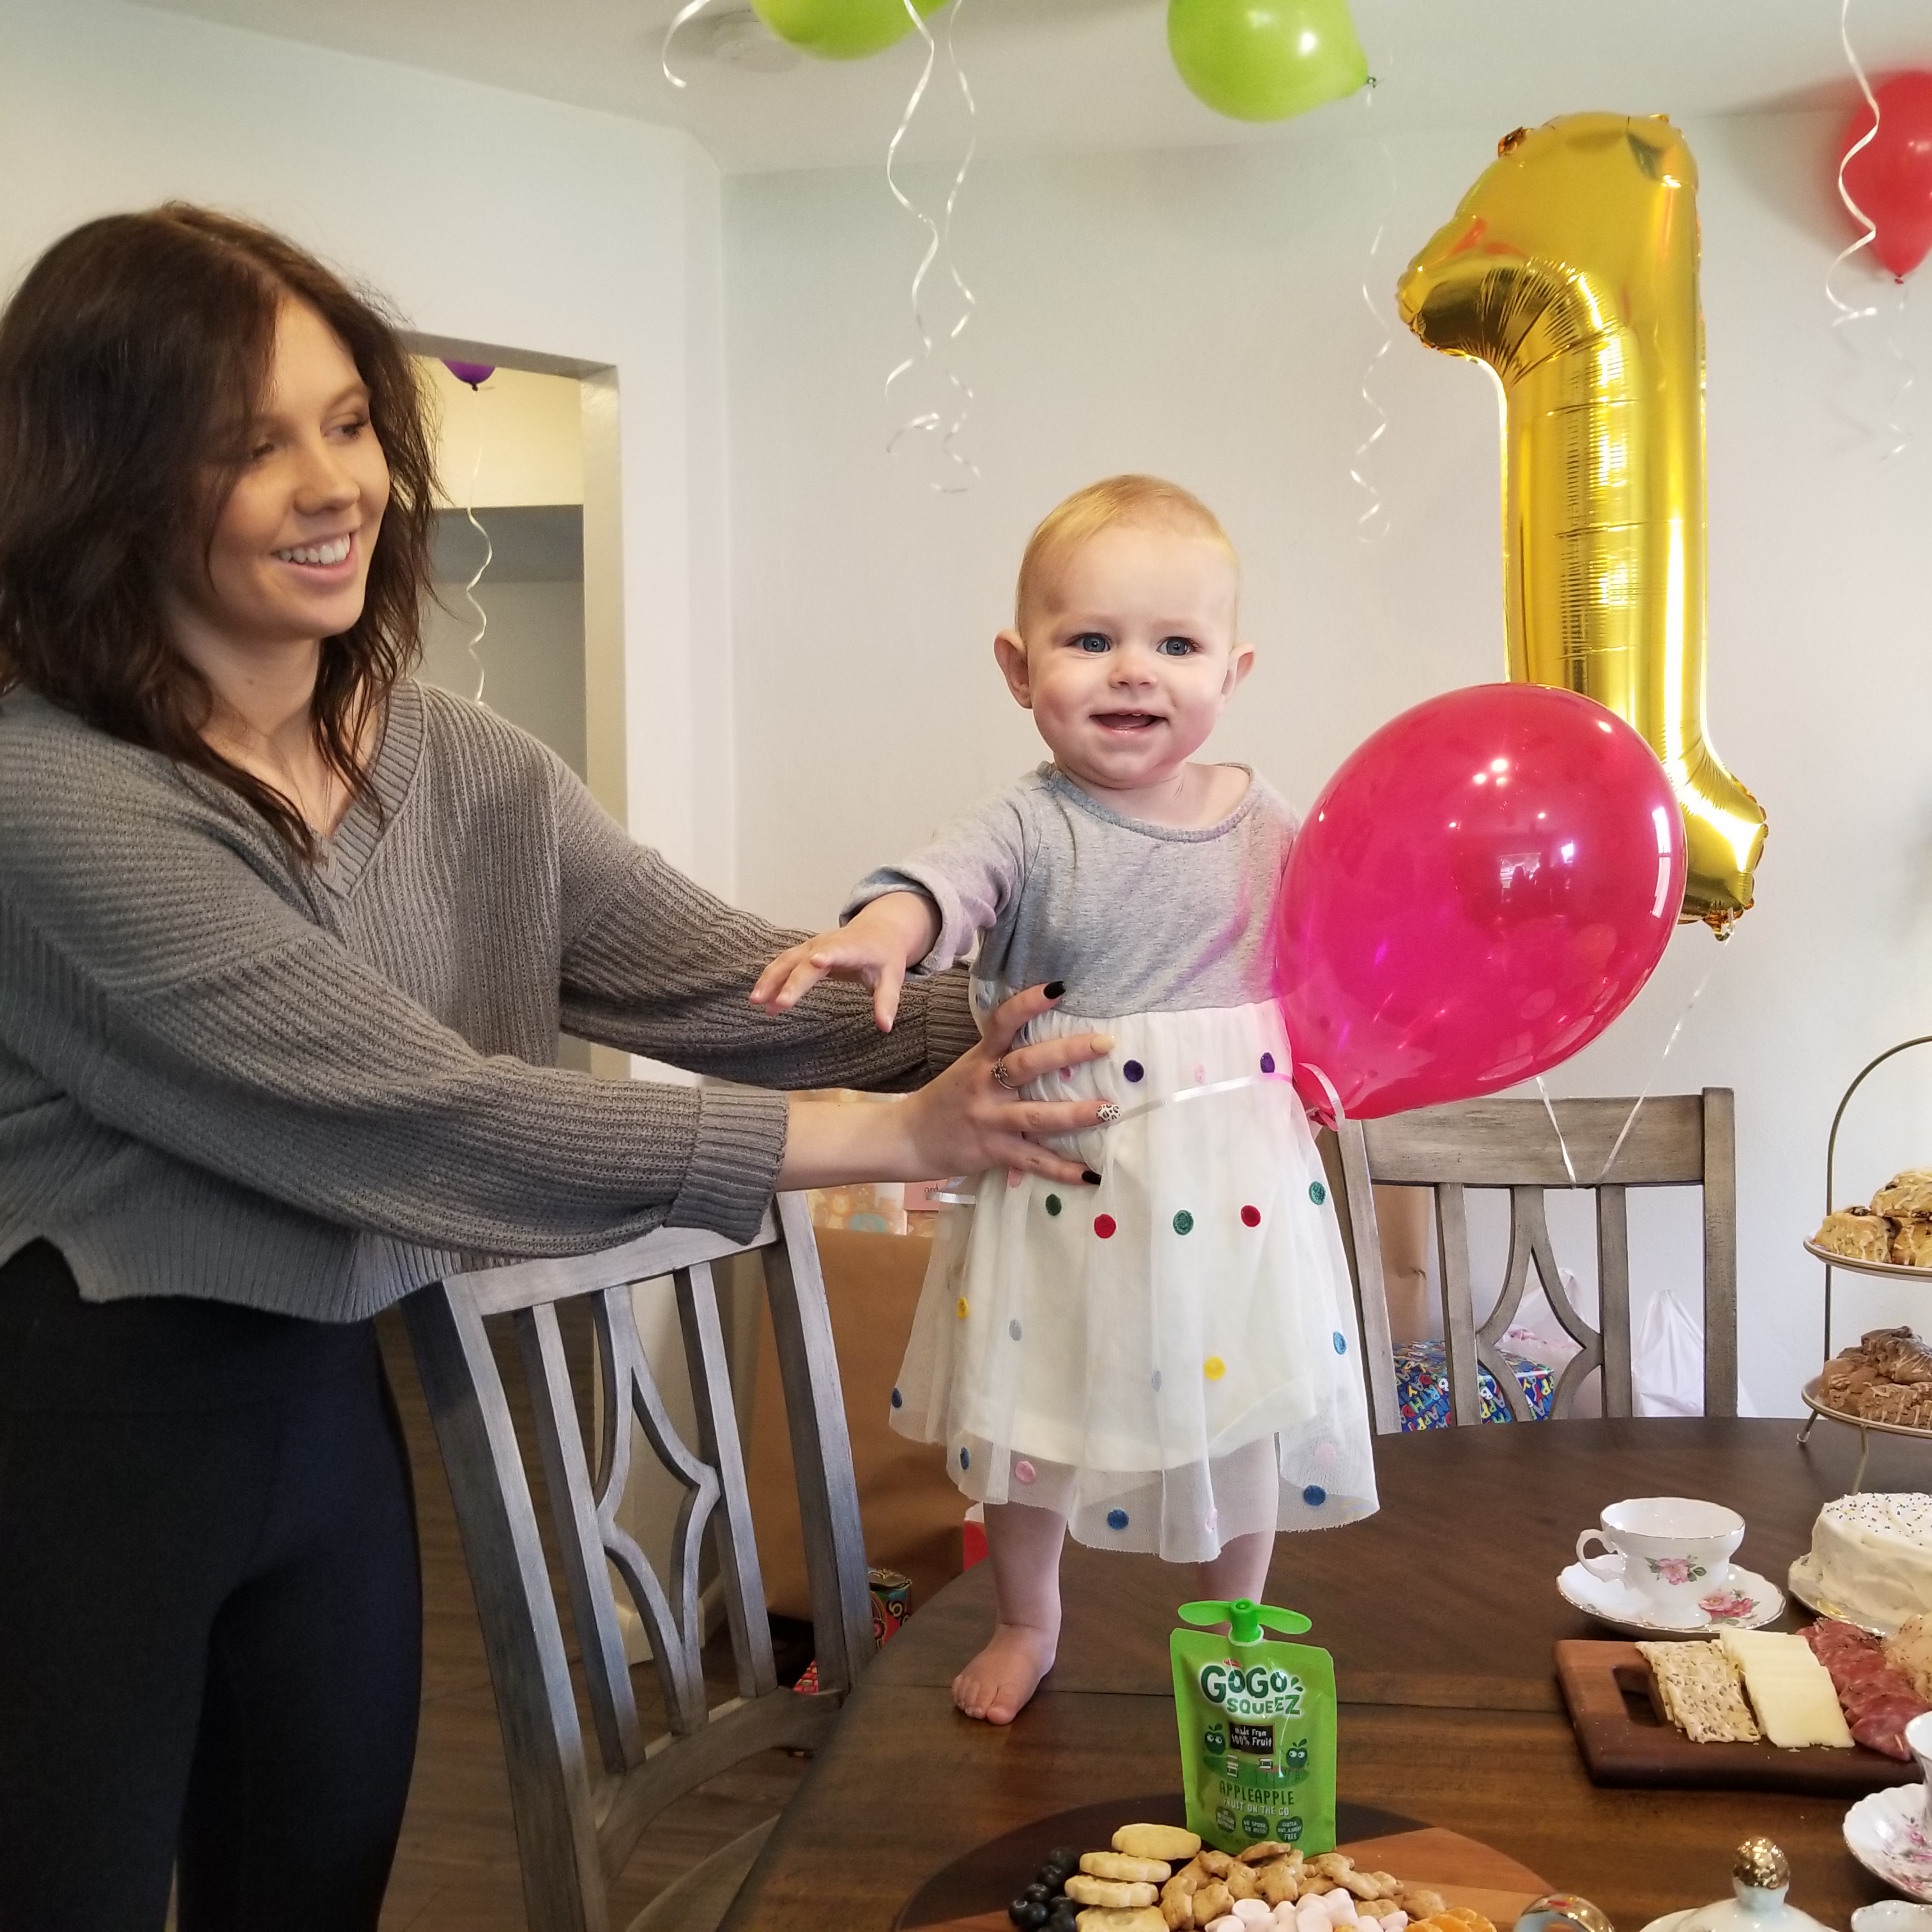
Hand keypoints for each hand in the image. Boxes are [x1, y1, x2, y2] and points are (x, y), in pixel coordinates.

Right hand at [749, 892, 936, 1030]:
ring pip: (788, 960)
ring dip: (772, 978)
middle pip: (806, 962)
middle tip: (778, 1004)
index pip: (839, 951)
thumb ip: (887, 1001)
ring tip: (757, 1001)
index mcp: (853, 948)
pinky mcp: (804, 951)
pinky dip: (771, 978)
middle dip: (791, 981)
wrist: (877, 931)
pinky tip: (759, 996)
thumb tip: (885, 1027)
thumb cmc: (885, 956)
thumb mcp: (893, 977)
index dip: (828, 955)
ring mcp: (813, 946)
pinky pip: (784, 963)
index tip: (816, 961)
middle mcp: (828, 944)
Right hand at [776, 984, 1116, 1190]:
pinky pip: (1033, 1161)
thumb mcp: (969, 1068)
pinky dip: (1062, 1170)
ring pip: (1037, 1116)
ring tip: (1110, 1110)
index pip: (1003, 1022)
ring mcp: (989, 1119)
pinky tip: (1091, 1176)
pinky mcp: (992, 1151)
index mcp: (980, 1058)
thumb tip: (1055, 1044)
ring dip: (1076, 1114)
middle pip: (1027, 1064)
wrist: (908, 1138)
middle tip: (1106, 1043)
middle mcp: (985, 1085)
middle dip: (1067, 1053)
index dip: (1028, 1003)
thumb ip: (1003, 1057)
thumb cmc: (947, 1099)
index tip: (1059, 987)